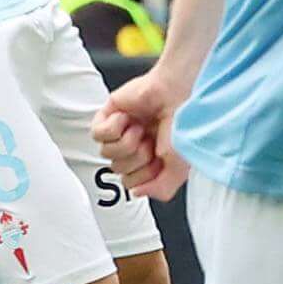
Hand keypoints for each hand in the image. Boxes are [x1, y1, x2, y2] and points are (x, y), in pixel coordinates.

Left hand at [95, 69, 186, 197]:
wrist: (178, 91)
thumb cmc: (184, 122)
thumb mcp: (180, 167)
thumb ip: (161, 189)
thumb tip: (136, 192)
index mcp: (151, 159)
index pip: (131, 183)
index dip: (144, 175)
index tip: (159, 160)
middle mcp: (134, 146)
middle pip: (118, 170)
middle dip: (137, 158)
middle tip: (152, 141)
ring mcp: (121, 130)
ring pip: (106, 154)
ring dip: (127, 142)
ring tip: (142, 128)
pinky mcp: (109, 114)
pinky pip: (97, 134)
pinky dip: (114, 128)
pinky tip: (129, 118)